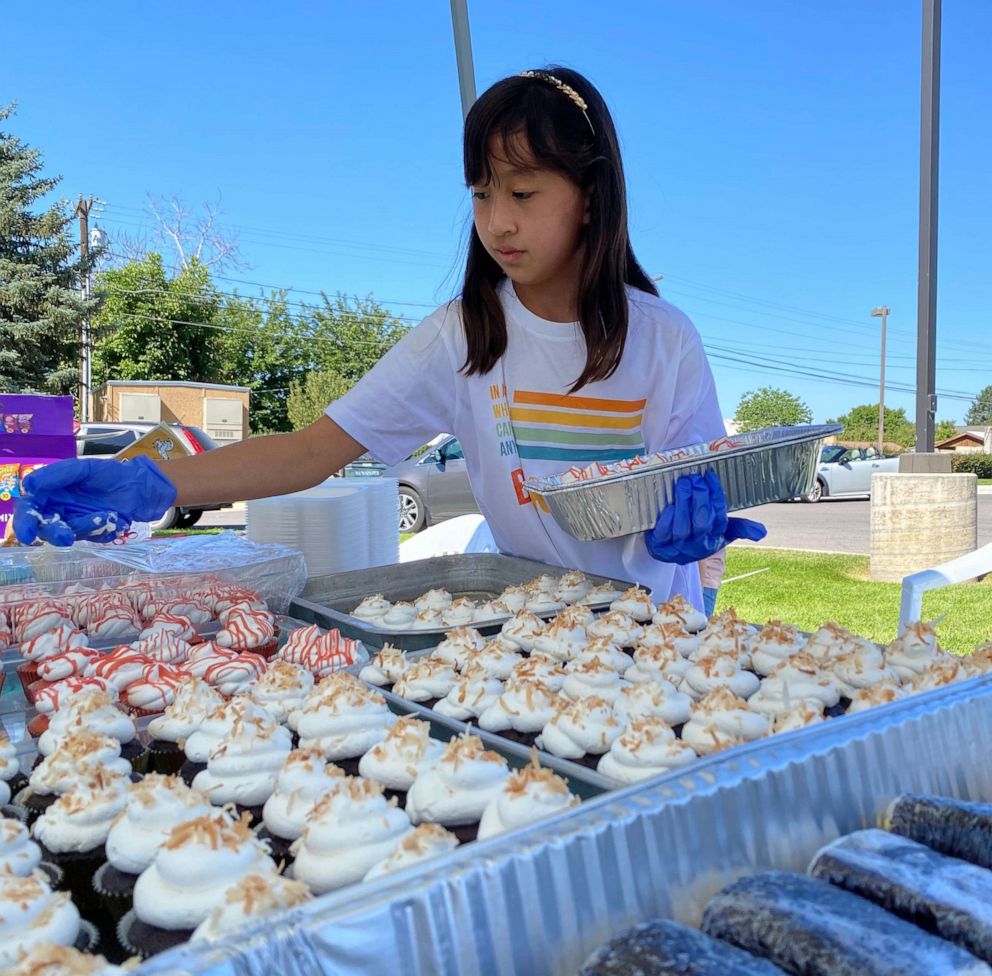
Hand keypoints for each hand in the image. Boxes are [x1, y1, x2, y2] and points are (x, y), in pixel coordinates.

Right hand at [13, 456, 176, 546]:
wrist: (138, 485)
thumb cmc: (107, 474)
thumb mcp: (82, 469)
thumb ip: (57, 475)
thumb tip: (29, 486)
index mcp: (49, 494)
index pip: (29, 510)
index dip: (25, 523)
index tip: (27, 534)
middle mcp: (58, 511)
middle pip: (45, 529)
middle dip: (53, 534)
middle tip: (65, 536)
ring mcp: (76, 523)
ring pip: (70, 535)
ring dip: (86, 527)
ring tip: (105, 514)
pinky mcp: (94, 532)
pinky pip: (93, 536)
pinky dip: (103, 528)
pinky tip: (114, 517)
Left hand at [644, 471, 765, 564]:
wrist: (669, 551)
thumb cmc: (697, 535)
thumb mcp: (720, 532)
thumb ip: (740, 528)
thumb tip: (761, 532)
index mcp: (715, 538)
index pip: (719, 516)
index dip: (715, 495)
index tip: (710, 476)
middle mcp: (698, 546)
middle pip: (702, 522)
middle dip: (701, 499)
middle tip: (695, 479)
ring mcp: (678, 548)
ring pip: (683, 527)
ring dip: (683, 504)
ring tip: (683, 484)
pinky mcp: (659, 547)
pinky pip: (663, 534)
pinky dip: (666, 520)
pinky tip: (668, 506)